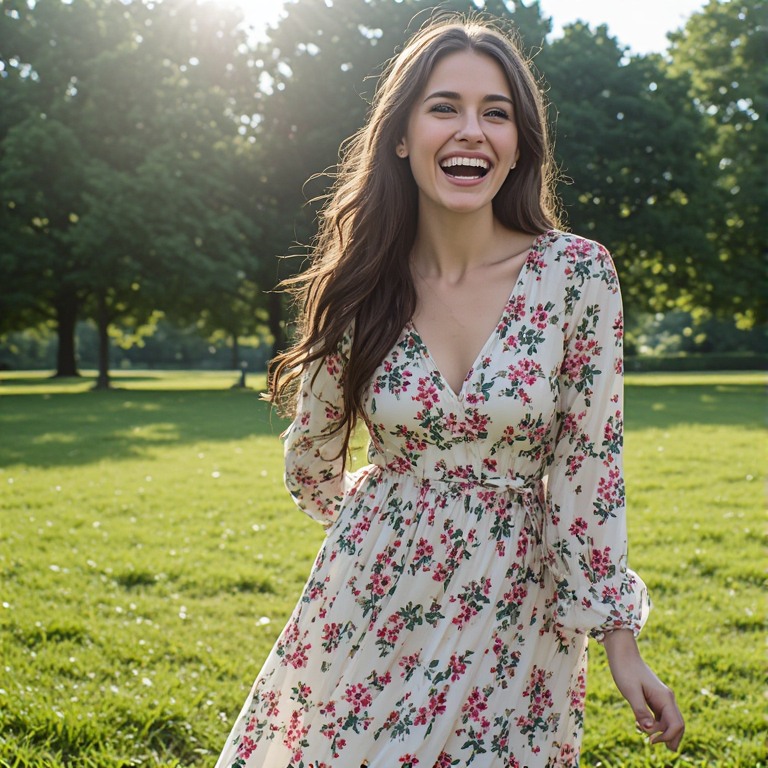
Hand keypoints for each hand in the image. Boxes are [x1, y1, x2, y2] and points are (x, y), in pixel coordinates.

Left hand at [602, 630, 684, 751]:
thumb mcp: (630, 691)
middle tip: (654, 746)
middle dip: (670, 739)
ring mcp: (662, 698)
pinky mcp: (654, 698)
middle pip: (677, 725)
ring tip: (649, 740)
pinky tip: (642, 727)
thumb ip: (640, 710)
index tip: (650, 740)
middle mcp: (667, 698)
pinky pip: (660, 716)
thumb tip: (648, 730)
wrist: (622, 654)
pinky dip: (655, 725)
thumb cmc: (625, 670)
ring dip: (662, 732)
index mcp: (665, 698)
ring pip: (669, 721)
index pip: (676, 724)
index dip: (667, 737)